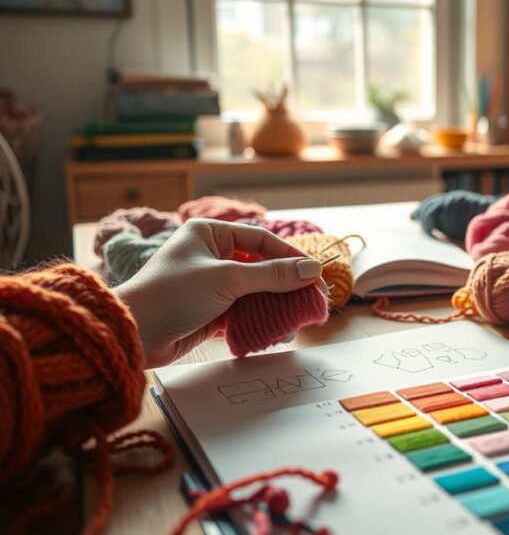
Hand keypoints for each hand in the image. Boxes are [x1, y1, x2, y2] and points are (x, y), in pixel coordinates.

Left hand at [115, 218, 324, 367]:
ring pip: (254, 291)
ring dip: (275, 305)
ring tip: (297, 319)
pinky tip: (277, 331)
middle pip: (261, 266)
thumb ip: (273, 275)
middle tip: (313, 299)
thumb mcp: (228, 279)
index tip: (315, 275)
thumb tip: (312, 270)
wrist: (134, 333)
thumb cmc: (174, 293)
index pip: (261, 239)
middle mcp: (211, 255)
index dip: (290, 256)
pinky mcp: (209, 311)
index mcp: (210, 233)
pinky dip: (260, 320)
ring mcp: (210, 284)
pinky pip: (244, 312)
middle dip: (286, 284)